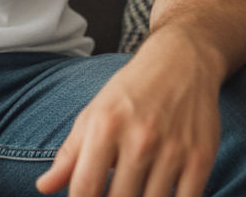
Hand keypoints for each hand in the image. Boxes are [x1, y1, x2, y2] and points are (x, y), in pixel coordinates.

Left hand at [36, 32, 223, 196]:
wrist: (181, 62)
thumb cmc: (130, 92)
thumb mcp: (93, 114)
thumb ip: (69, 155)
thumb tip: (44, 187)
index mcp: (105, 126)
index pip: (86, 187)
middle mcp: (139, 138)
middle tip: (114, 194)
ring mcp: (173, 150)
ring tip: (134, 192)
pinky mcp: (202, 158)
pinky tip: (158, 194)